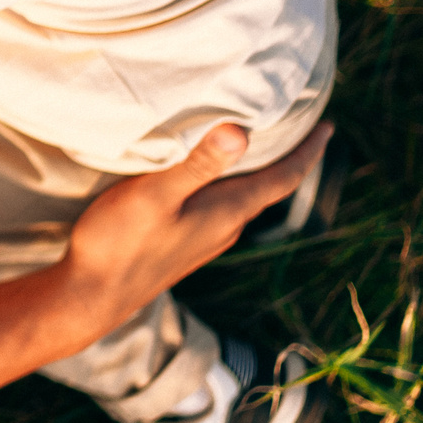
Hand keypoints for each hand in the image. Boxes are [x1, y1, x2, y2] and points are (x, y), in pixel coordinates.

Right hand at [62, 121, 333, 324]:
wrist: (92, 296)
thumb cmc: (119, 243)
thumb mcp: (154, 195)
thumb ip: (196, 164)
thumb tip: (240, 131)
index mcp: (227, 212)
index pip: (284, 177)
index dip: (309, 150)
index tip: (330, 126)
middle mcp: (226, 228)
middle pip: (269, 187)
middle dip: (286, 157)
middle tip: (297, 125)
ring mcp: (206, 240)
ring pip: (245, 199)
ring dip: (256, 172)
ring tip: (256, 145)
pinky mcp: (185, 246)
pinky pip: (222, 208)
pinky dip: (230, 185)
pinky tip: (210, 178)